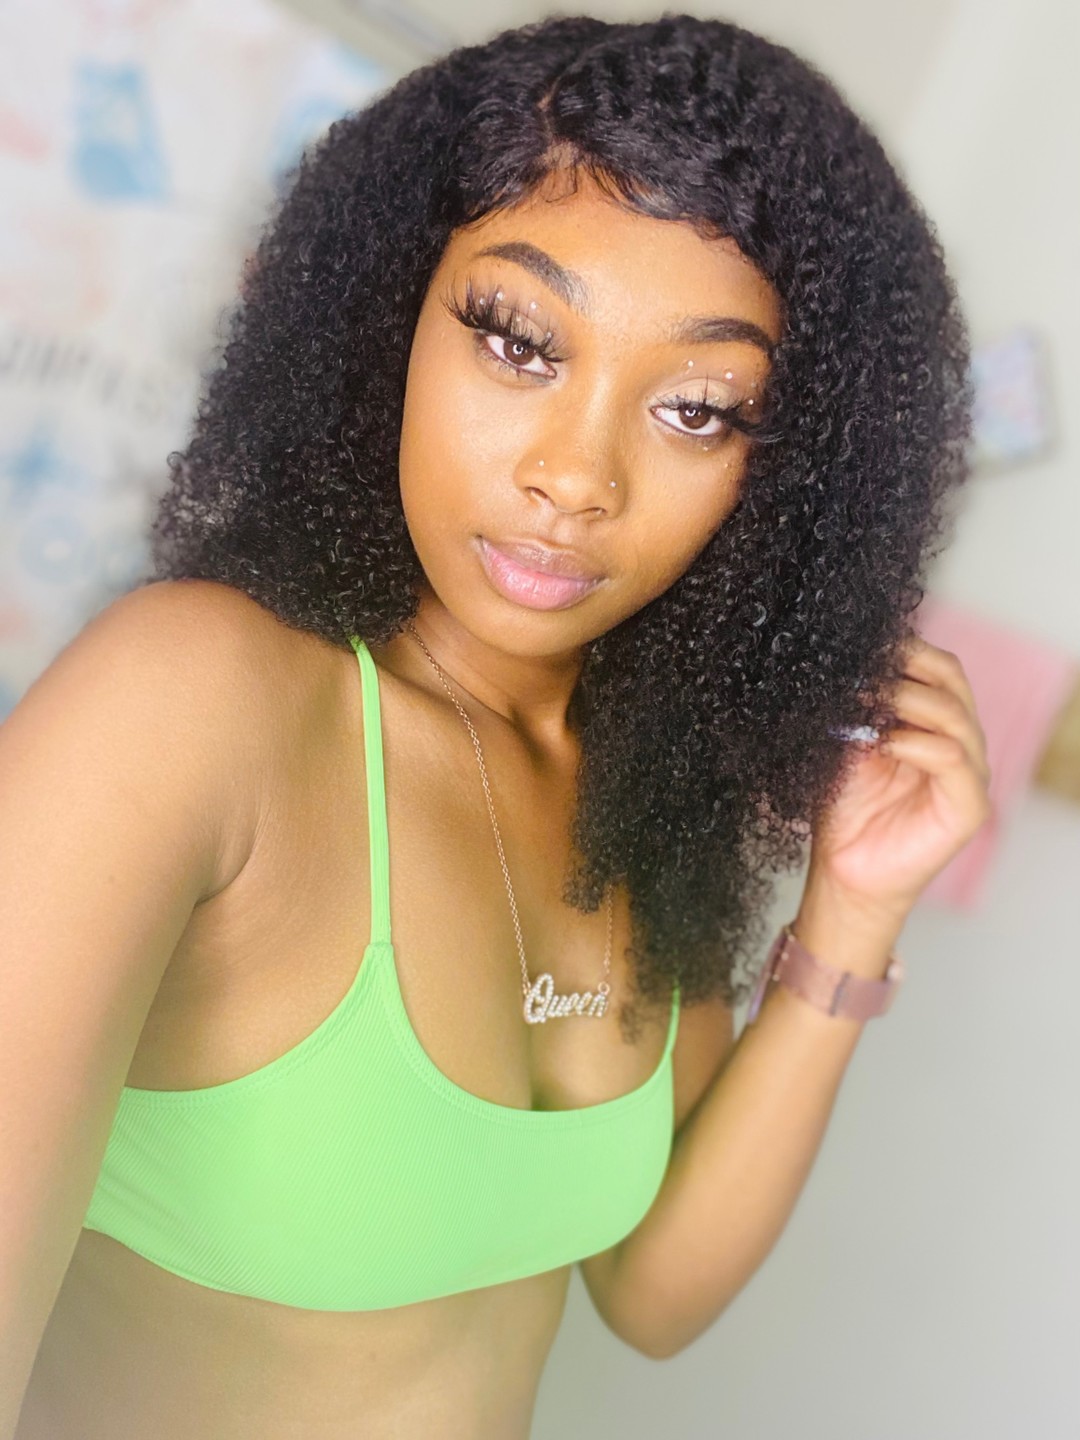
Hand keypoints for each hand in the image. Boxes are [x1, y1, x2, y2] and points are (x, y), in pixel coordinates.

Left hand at [808, 635, 992, 921]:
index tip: (862, 644)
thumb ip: (854, 708)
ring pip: (954, 714)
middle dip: (908, 664)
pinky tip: (885, 742)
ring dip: (907, 699)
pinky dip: (916, 742)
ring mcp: (970, 772)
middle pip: (952, 680)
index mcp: (932, 721)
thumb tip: (843, 663)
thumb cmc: (844, 809)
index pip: (936, 666)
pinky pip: (953, 758)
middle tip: (867, 665)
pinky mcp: (968, 806)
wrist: (843, 872)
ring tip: (867, 700)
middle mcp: (958, 740)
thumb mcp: (844, 744)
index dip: (905, 649)